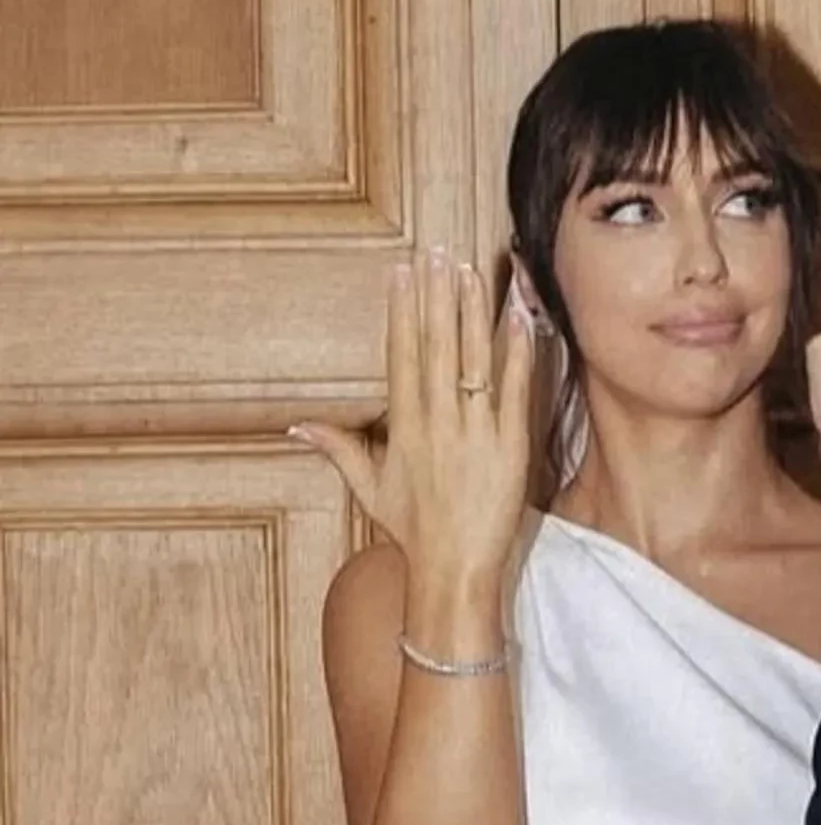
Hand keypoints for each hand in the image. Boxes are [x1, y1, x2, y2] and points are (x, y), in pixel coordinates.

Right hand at [295, 249, 535, 594]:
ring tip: (470, 270)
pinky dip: (516, 352)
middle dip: (436, 297)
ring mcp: (475, 432)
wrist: (455, 572)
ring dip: (471, 312)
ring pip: (471, 360)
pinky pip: (514, 390)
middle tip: (436, 251)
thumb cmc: (415, 532)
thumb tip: (297, 425)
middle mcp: (436, 424)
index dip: (403, 312)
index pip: (401, 357)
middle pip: (434, 348)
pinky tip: (518, 316)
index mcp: (404, 429)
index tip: (402, 273)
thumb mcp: (371, 490)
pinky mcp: (511, 445)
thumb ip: (339, 450)